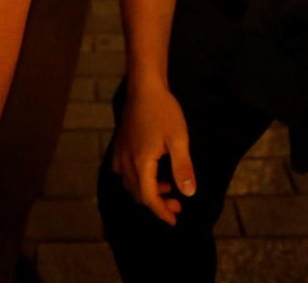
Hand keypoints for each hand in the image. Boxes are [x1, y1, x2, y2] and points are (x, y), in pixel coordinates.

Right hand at [111, 80, 195, 225]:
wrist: (144, 87)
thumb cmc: (164, 111)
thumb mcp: (179, 139)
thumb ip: (183, 168)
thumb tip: (188, 194)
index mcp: (141, 163)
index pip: (149, 198)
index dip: (161, 211)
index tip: (174, 220)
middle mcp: (126, 162)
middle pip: (138, 194)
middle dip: (157, 203)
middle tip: (177, 203)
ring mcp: (120, 153)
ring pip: (129, 184)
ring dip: (147, 191)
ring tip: (167, 187)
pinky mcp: (119, 145)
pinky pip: (122, 171)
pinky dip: (135, 179)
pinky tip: (147, 172)